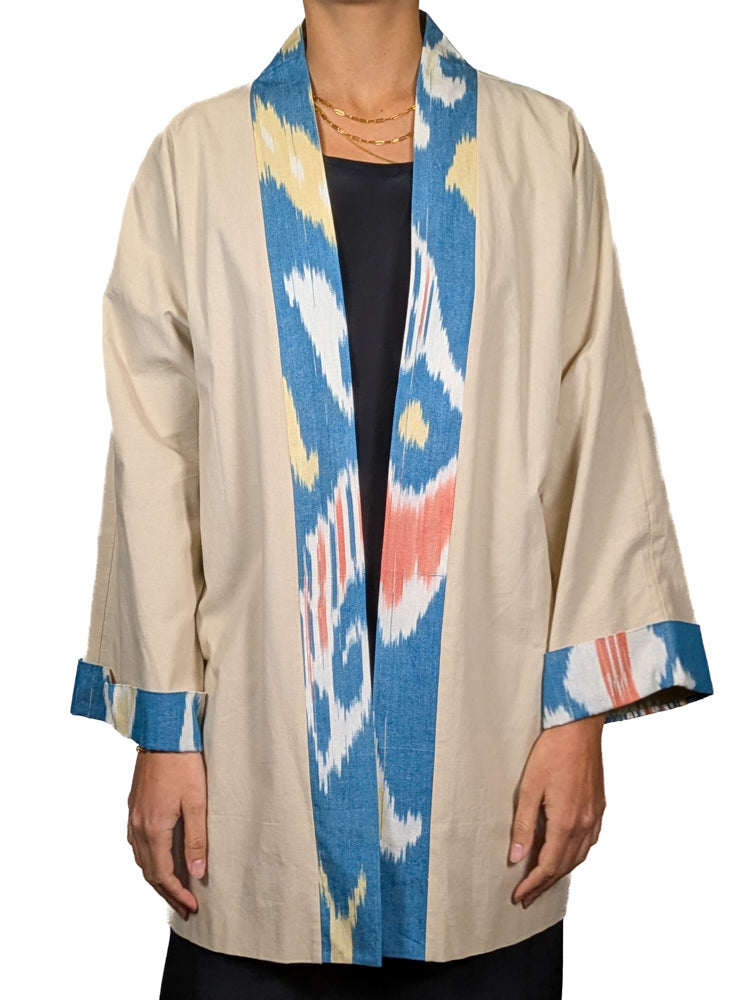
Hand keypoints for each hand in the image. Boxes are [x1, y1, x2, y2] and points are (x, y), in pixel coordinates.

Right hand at [127, 750, 206, 919]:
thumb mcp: (196, 802)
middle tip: (185, 907)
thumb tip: (197, 872)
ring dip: (157, 878)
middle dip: (167, 892)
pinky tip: (160, 858)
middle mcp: (138, 826)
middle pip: (149, 872)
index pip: (163, 875)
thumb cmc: (183, 764)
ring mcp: (134, 816)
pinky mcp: (135, 806)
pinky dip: (149, 859)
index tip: (192, 907)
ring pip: (141, 859)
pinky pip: (138, 844)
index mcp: (153, 828)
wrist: (163, 733)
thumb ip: (196, 838)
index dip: (177, 894)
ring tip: (175, 889)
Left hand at [508, 713, 605, 907]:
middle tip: (527, 896)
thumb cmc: (552, 751)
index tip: (519, 895)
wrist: (579, 728)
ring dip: (560, 872)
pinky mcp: (599, 807)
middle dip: (544, 884)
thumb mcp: (529, 787)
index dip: (532, 884)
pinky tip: (565, 854)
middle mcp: (585, 824)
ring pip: (579, 857)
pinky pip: (589, 843)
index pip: (548, 865)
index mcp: (566, 822)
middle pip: (564, 866)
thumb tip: (515, 857)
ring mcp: (595, 816)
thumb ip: (523, 825)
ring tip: (542, 881)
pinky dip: (574, 856)